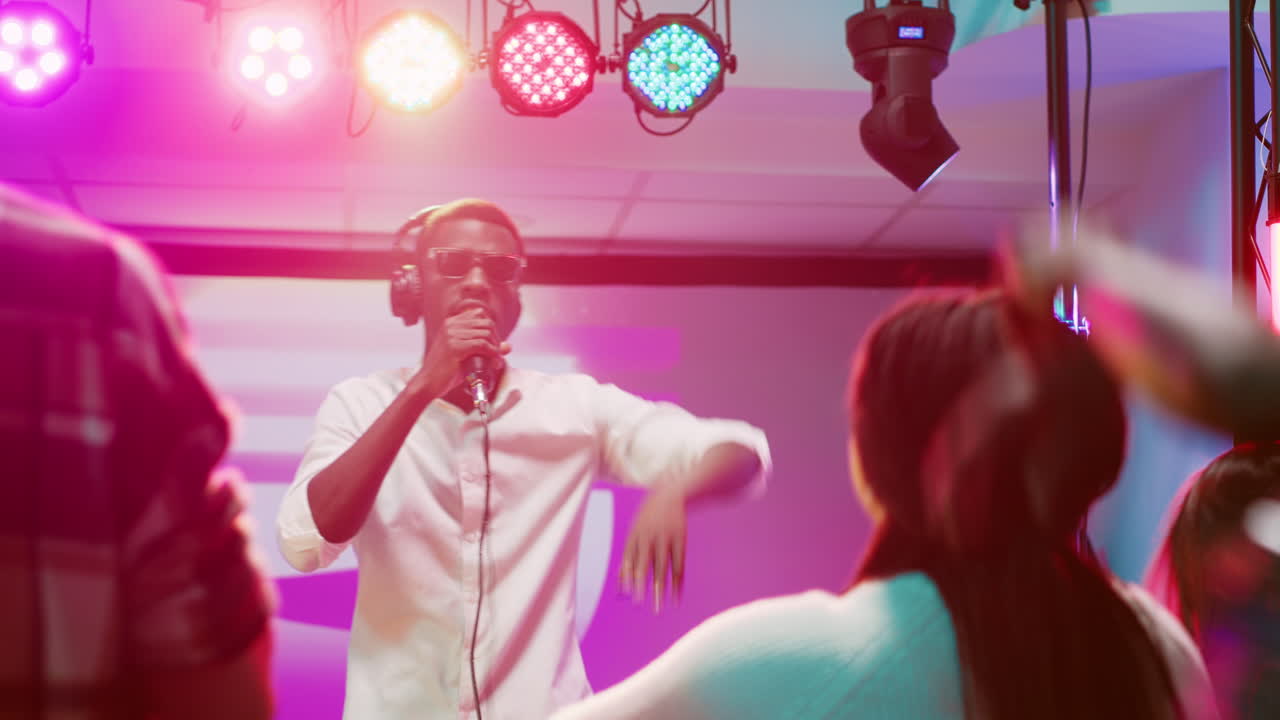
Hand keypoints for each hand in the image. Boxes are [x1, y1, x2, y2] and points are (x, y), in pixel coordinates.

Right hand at [416, 308, 510, 396]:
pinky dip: (493, 354)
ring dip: (496, 349)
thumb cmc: (448, 370)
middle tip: (496, 354)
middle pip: (487, 323)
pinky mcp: (454, 347)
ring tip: (496, 362)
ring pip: (486, 334)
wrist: (428, 383)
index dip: (492, 329)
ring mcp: (452, 335)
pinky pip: (482, 345)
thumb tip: (508, 346)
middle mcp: (451, 325)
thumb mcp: (468, 355)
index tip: (494, 344)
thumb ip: (486, 348)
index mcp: (451, 323)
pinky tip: (495, 363)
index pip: (480, 314)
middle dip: (496, 339)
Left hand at [620, 485, 686, 612]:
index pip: (628, 560)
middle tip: (639, 605)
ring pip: (662, 569)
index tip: (625, 595)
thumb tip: (620, 577)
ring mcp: (666, 539)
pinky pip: (678, 566)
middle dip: (641, 586)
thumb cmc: (648, 517)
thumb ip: (628, 553)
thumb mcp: (634, 529)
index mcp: (634, 535)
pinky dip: (677, 583)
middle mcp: (649, 538)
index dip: (626, 577)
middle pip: (644, 566)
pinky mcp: (680, 541)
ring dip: (659, 589)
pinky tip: (676, 597)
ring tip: (658, 606)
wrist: (671, 495)